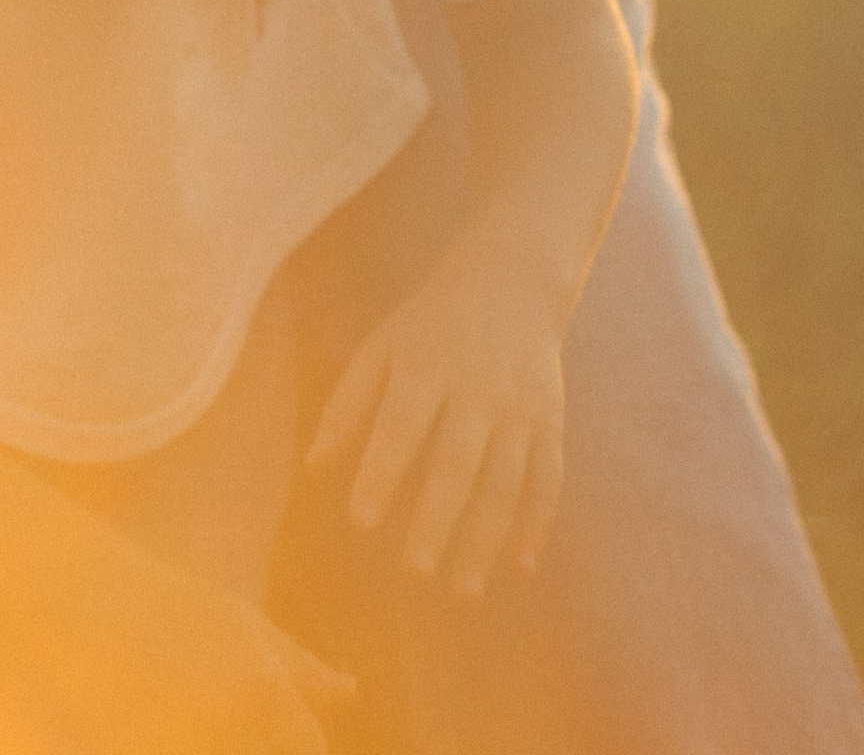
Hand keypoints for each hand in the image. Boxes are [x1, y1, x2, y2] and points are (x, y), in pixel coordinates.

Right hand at [25, 546, 351, 754]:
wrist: (65, 601)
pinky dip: (176, 748)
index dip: (297, 744)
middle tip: (228, 718)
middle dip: (260, 745)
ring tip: (187, 716)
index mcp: (261, 693)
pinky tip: (155, 728)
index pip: (308, 750)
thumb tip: (350, 690)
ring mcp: (176, 750)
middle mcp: (226, 733)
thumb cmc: (161, 604)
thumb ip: (298, 666)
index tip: (274, 729)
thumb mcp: (238, 622)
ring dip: (215, 746)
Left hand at [305, 231, 567, 598]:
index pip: (402, 424)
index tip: (361, 520)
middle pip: (457, 461)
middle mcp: (476, 386)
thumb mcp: (383, 344)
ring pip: (505, 479)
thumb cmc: (431, 322)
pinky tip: (521, 565)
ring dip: (486, 538)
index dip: (382, 472)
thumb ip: (349, 402)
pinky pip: (548, 477)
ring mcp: (519, 404)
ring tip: (464, 589)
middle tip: (414, 570)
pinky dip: (538, 522)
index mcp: (427, 364)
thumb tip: (312, 466)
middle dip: (436, 518)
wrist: (513, 274)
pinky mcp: (551, 417)